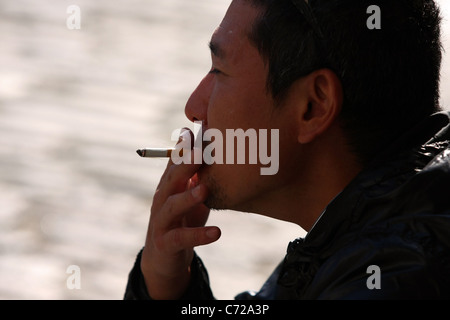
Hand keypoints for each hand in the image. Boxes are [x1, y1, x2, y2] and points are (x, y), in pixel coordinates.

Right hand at [140, 143, 220, 299]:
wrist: (164, 258)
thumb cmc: (182, 220)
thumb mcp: (190, 196)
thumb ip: (198, 174)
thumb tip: (207, 146)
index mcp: (169, 185)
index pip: (176, 162)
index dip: (186, 147)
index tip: (200, 131)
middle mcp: (162, 199)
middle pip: (171, 179)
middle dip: (185, 165)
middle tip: (201, 153)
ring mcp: (161, 221)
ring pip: (172, 207)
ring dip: (187, 197)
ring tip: (204, 190)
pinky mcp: (165, 243)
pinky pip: (181, 238)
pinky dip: (199, 235)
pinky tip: (217, 232)